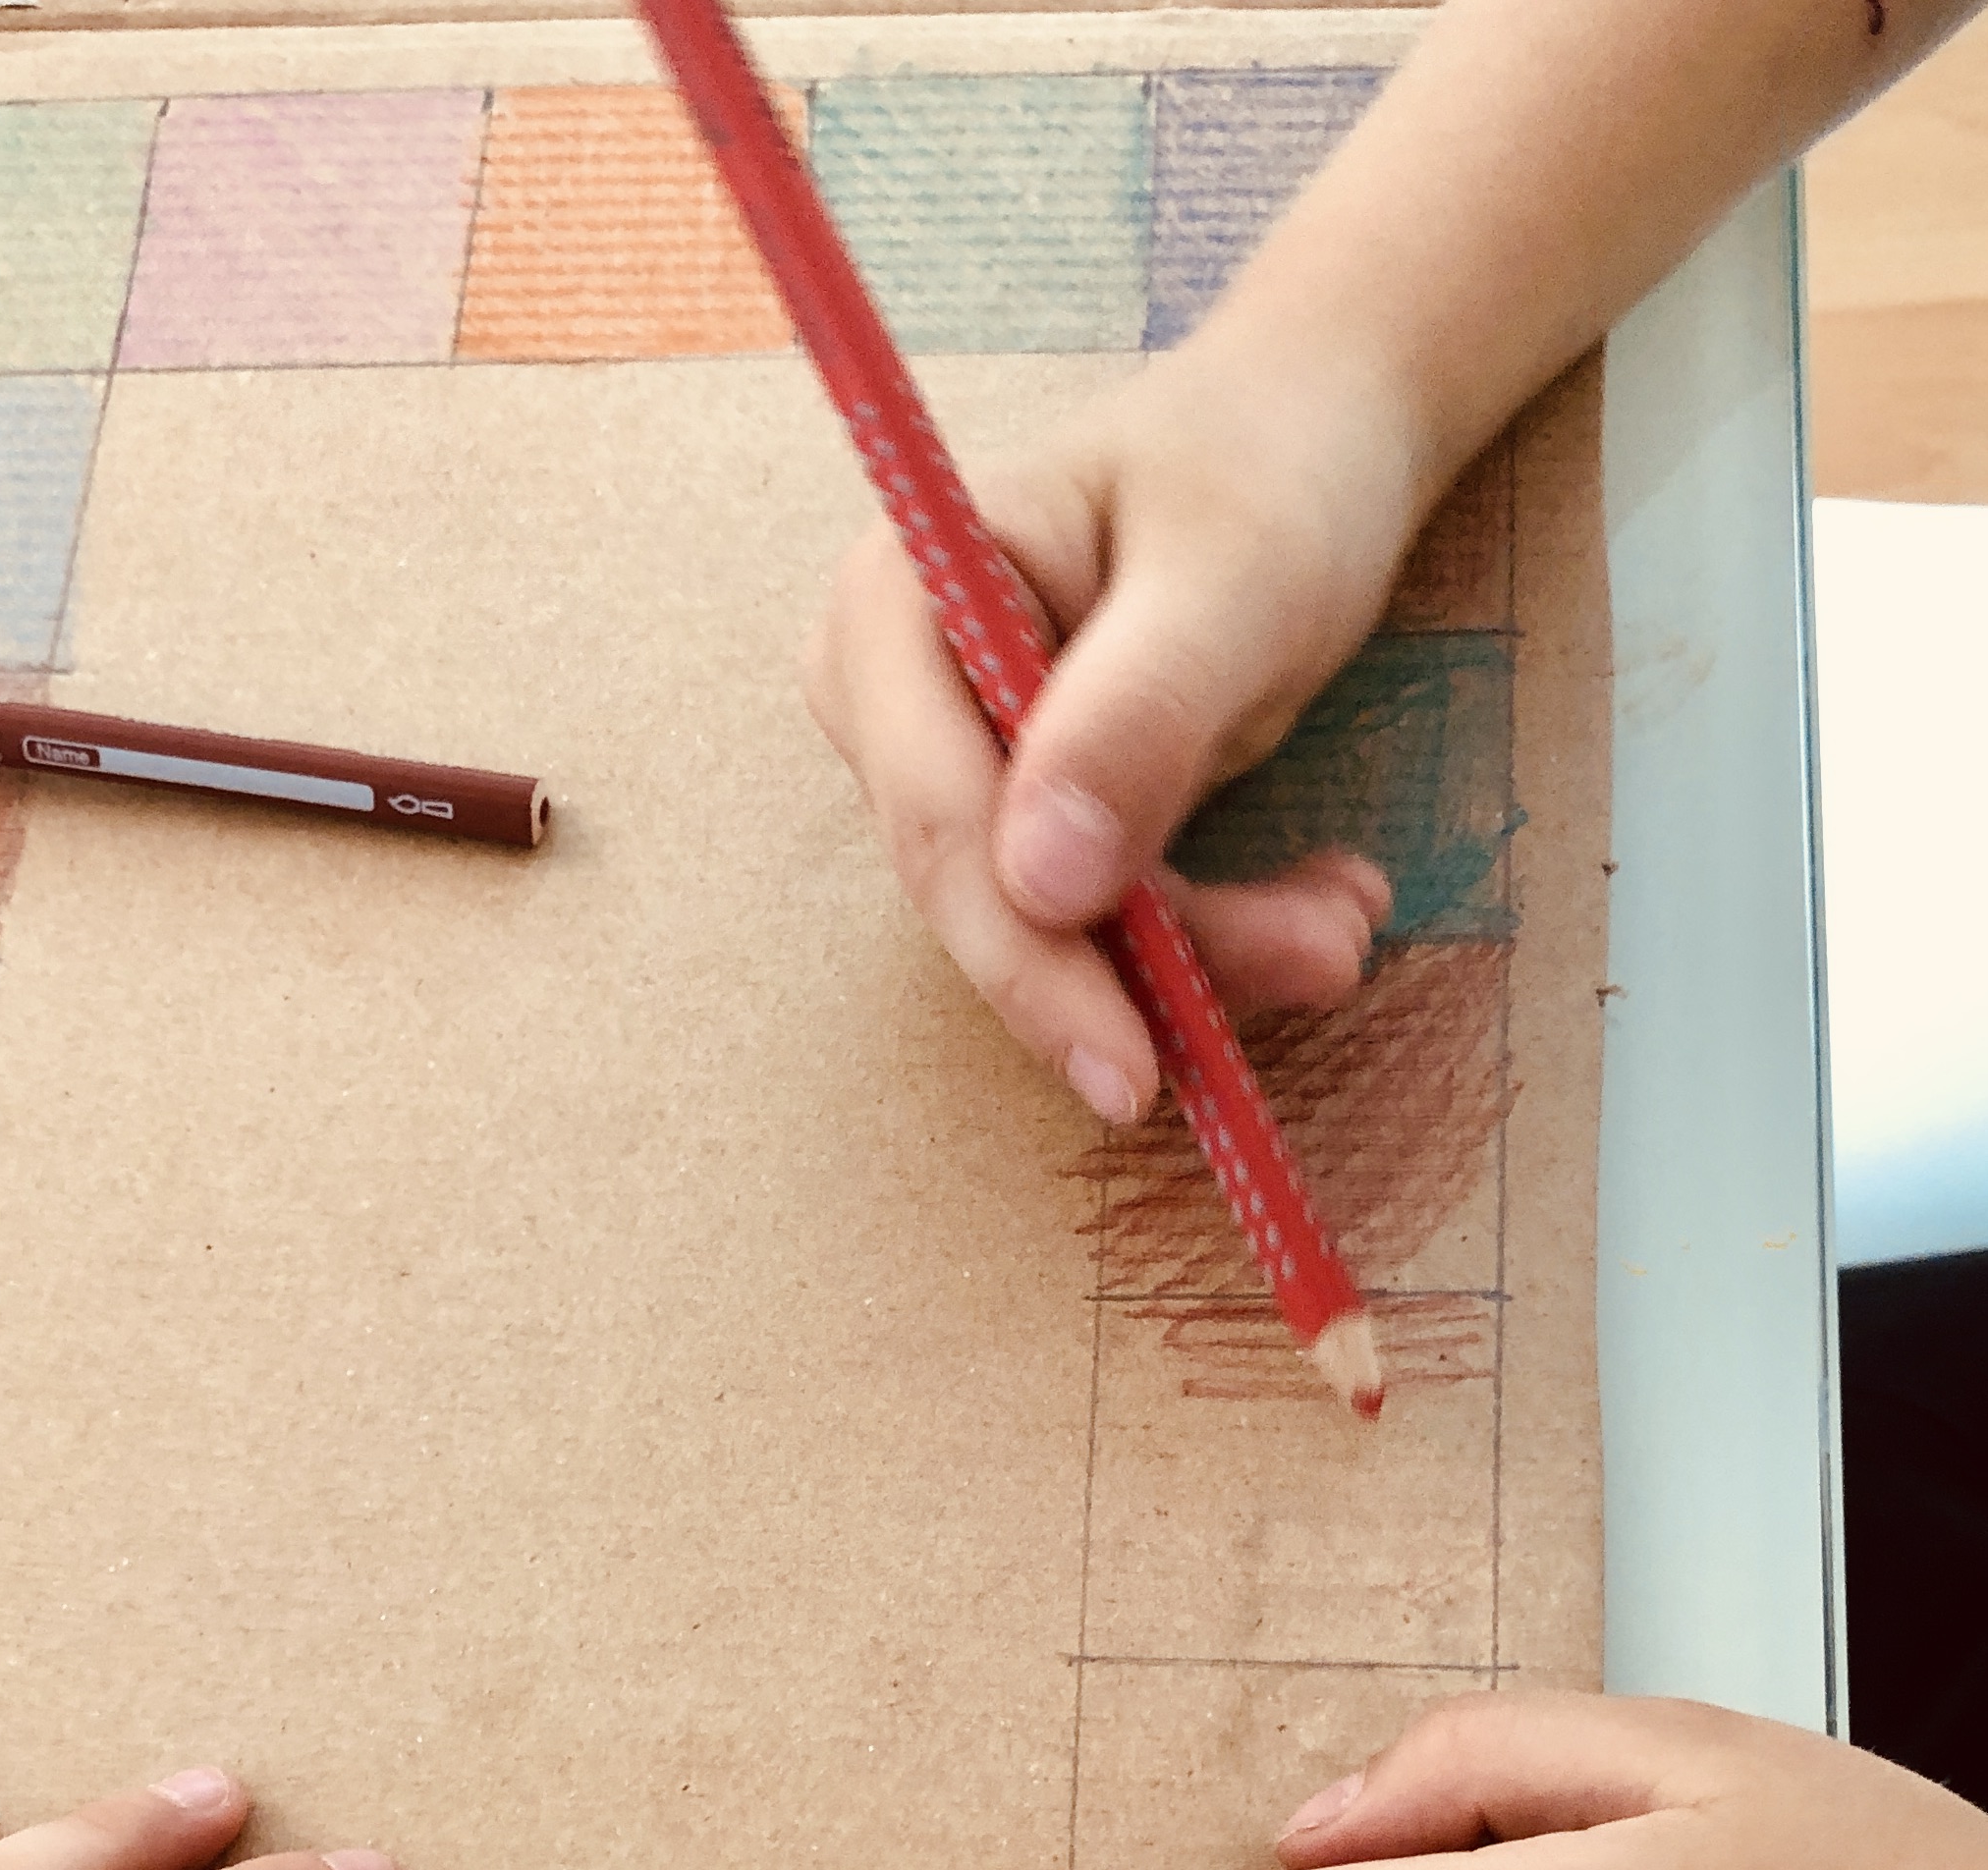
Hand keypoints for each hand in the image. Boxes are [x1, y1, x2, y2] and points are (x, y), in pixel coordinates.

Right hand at [803, 333, 1414, 1121]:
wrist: (1317, 432)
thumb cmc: (1267, 461)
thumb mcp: (1230, 572)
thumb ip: (1138, 715)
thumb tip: (1042, 887)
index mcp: (897, 602)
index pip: (938, 818)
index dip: (1026, 956)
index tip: (1131, 1065)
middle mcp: (896, 695)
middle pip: (989, 892)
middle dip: (1150, 959)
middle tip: (1326, 958)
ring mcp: (955, 762)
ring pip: (1057, 928)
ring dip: (1208, 952)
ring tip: (1346, 920)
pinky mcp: (1028, 817)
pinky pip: (1104, 921)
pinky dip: (1216, 932)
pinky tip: (1321, 900)